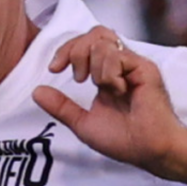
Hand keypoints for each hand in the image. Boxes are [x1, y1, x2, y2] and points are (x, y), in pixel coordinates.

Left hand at [32, 26, 186, 176]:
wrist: (150, 151)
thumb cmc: (124, 140)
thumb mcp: (83, 123)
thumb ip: (61, 107)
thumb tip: (36, 91)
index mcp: (107, 75)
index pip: (85, 45)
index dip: (66, 50)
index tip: (54, 68)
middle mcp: (121, 65)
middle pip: (94, 34)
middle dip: (75, 50)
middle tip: (77, 78)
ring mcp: (133, 65)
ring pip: (102, 40)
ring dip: (93, 65)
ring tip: (102, 88)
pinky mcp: (144, 68)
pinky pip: (117, 55)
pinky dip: (108, 74)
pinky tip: (118, 91)